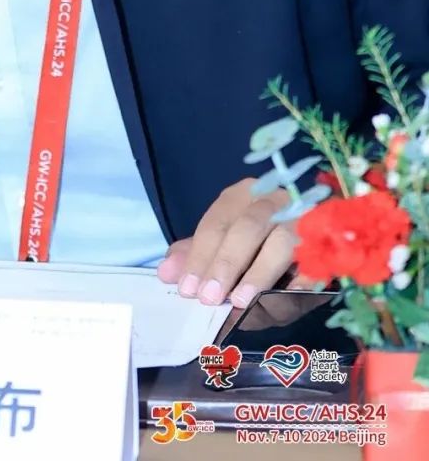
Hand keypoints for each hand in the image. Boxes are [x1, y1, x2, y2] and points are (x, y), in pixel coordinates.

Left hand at [156, 177, 311, 308]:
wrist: (323, 221)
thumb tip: (166, 273)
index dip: (199, 256)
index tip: (187, 288)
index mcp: (244, 194)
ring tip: (238, 302)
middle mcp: (274, 199)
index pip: (216, 222)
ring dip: (258, 273)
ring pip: (281, 241)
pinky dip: (302, 280)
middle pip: (247, 227)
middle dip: (225, 264)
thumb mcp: (226, 236)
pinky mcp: (330, 240)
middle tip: (208, 298)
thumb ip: (197, 253)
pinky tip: (285, 297)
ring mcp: (305, 217)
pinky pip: (318, 260)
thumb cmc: (262, 233)